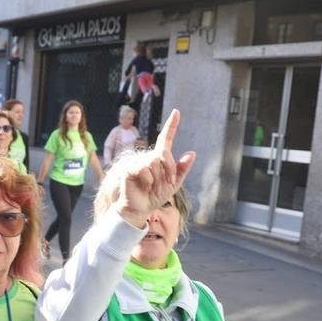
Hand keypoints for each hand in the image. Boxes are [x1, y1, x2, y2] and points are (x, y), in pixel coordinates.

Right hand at [116, 109, 194, 226]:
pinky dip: (148, 182)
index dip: (171, 125)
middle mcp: (149, 157)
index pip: (166, 138)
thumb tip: (192, 153)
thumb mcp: (174, 183)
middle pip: (164, 154)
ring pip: (154, 163)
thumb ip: (182, 169)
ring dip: (158, 179)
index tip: (176, 112)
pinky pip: (145, 170)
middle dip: (170, 169)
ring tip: (153, 188)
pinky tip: (143, 187)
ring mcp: (138, 162)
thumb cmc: (156, 196)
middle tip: (170, 182)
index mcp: (160, 158)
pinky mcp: (130, 169)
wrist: (142, 208)